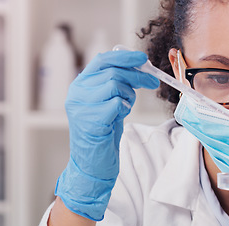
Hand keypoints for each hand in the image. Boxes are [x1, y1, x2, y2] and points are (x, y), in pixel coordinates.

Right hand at [55, 50, 158, 220]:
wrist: (92, 164)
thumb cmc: (102, 133)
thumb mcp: (106, 103)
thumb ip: (114, 84)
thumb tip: (137, 66)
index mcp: (79, 86)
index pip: (102, 61)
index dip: (124, 57)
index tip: (143, 59)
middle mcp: (77, 94)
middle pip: (112, 72)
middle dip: (136, 76)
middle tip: (152, 82)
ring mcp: (82, 107)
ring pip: (115, 85)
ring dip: (128, 95)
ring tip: (125, 107)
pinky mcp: (92, 120)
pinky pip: (117, 103)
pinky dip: (125, 108)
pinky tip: (118, 118)